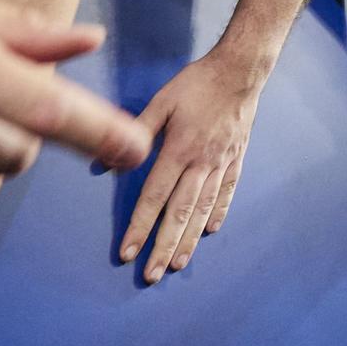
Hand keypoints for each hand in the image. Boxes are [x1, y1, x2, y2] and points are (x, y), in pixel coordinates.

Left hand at [118, 53, 262, 284]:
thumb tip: (106, 162)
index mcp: (180, 150)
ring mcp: (222, 163)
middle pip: (180, 213)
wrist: (240, 70)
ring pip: (204, 209)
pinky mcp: (236, 159)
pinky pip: (228, 192)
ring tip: (177, 264)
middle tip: (152, 275)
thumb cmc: (196, 83)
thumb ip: (136, 133)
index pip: (155, 197)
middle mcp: (202, 163)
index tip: (128, 252)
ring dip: (189, 240)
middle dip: (164, 246)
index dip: (140, 227)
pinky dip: (218, 213)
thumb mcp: (161, 101)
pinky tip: (209, 231)